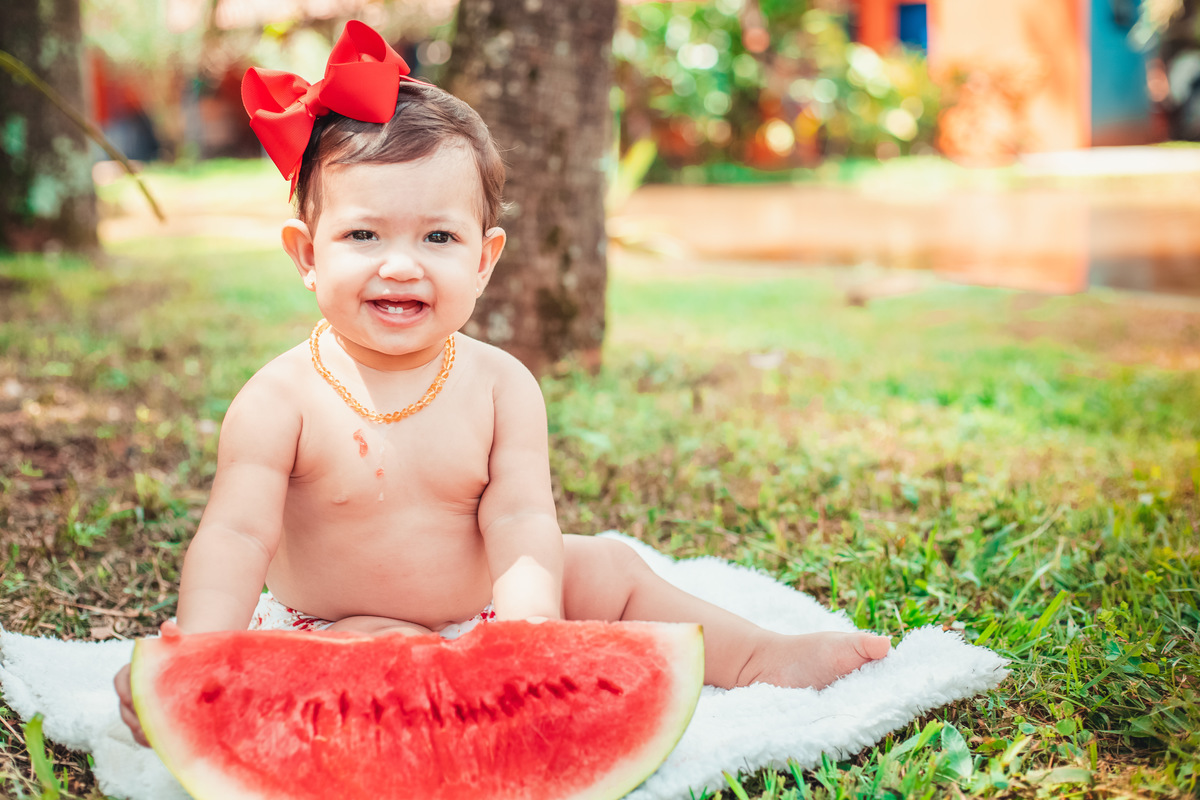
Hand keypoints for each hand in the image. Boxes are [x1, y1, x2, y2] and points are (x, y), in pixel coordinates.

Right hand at [114, 620, 180, 747]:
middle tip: (147, 724)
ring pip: (131, 722)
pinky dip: (148, 738)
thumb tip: (167, 626)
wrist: (191, 662)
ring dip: (139, 731)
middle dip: (133, 716)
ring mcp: (138, 707)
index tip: (132, 698)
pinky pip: (141, 732)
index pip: (120, 681)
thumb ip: (173, 633)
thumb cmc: (182, 649)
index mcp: (134, 670)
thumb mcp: (180, 640)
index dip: (124, 690)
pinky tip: (160, 742)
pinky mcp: (148, 719)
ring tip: (153, 737)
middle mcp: (131, 690)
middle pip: (124, 707)